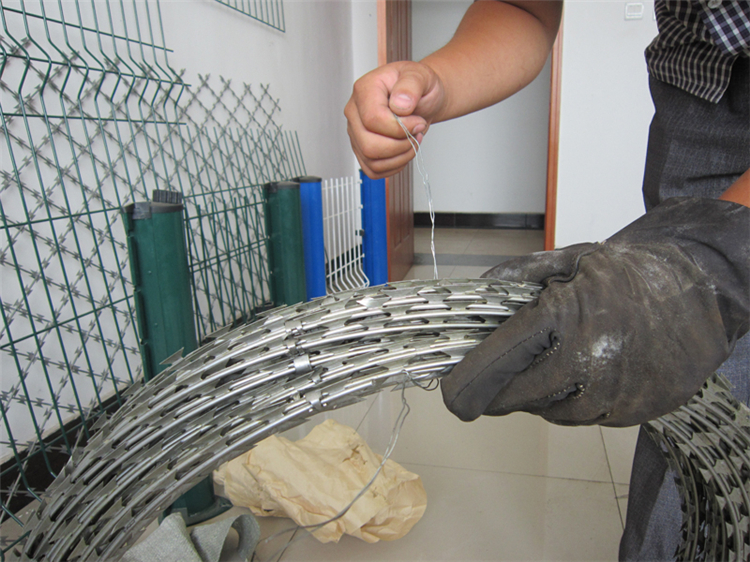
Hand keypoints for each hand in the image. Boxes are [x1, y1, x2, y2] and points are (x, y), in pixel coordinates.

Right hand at [344, 61, 444, 178]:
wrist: (420, 98)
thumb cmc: (418, 87)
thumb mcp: (421, 76)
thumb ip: (410, 86)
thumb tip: (399, 104)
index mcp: (365, 90)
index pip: (373, 119)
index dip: (399, 127)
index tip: (418, 123)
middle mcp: (355, 112)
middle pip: (369, 145)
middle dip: (400, 145)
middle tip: (416, 134)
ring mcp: (356, 132)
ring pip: (371, 160)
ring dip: (400, 157)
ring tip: (412, 141)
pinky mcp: (361, 148)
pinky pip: (373, 169)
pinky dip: (393, 166)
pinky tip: (404, 151)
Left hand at [441, 198, 749, 426]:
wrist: (700, 293)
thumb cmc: (629, 274)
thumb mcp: (570, 259)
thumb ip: (516, 276)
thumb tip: (475, 292)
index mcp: (562, 317)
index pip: (498, 361)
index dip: (467, 383)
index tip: (451, 395)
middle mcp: (586, 361)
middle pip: (517, 397)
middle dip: (496, 394)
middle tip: (490, 385)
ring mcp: (613, 392)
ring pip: (549, 412)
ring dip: (537, 396)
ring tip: (551, 363)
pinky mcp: (633, 412)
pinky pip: (583, 419)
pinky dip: (571, 402)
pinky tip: (582, 374)